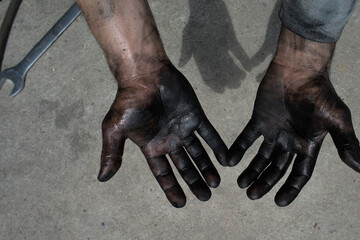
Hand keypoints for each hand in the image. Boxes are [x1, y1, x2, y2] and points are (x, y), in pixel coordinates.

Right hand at [98, 63, 227, 207]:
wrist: (145, 74)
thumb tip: (101, 179)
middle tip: (207, 197)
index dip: (172, 188)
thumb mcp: (115, 130)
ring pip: (198, 153)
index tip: (182, 204)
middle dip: (194, 181)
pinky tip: (226, 159)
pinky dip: (218, 146)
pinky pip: (209, 134)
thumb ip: (112, 153)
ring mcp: (183, 128)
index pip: (164, 173)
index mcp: (152, 146)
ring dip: (207, 167)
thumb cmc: (129, 101)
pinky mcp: (195, 115)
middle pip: (184, 166)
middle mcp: (169, 140)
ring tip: (216, 183)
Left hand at [227, 26, 359, 206]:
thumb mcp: (337, 120)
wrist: (299, 68)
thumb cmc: (320, 93)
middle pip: (276, 168)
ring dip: (251, 170)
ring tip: (240, 183)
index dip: (290, 188)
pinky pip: (246, 138)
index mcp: (307, 145)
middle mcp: (289, 141)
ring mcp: (273, 131)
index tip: (279, 202)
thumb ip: (345, 143)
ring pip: (260, 157)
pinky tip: (228, 160)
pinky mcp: (259, 120)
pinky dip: (238, 149)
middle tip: (251, 195)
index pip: (299, 173)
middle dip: (264, 182)